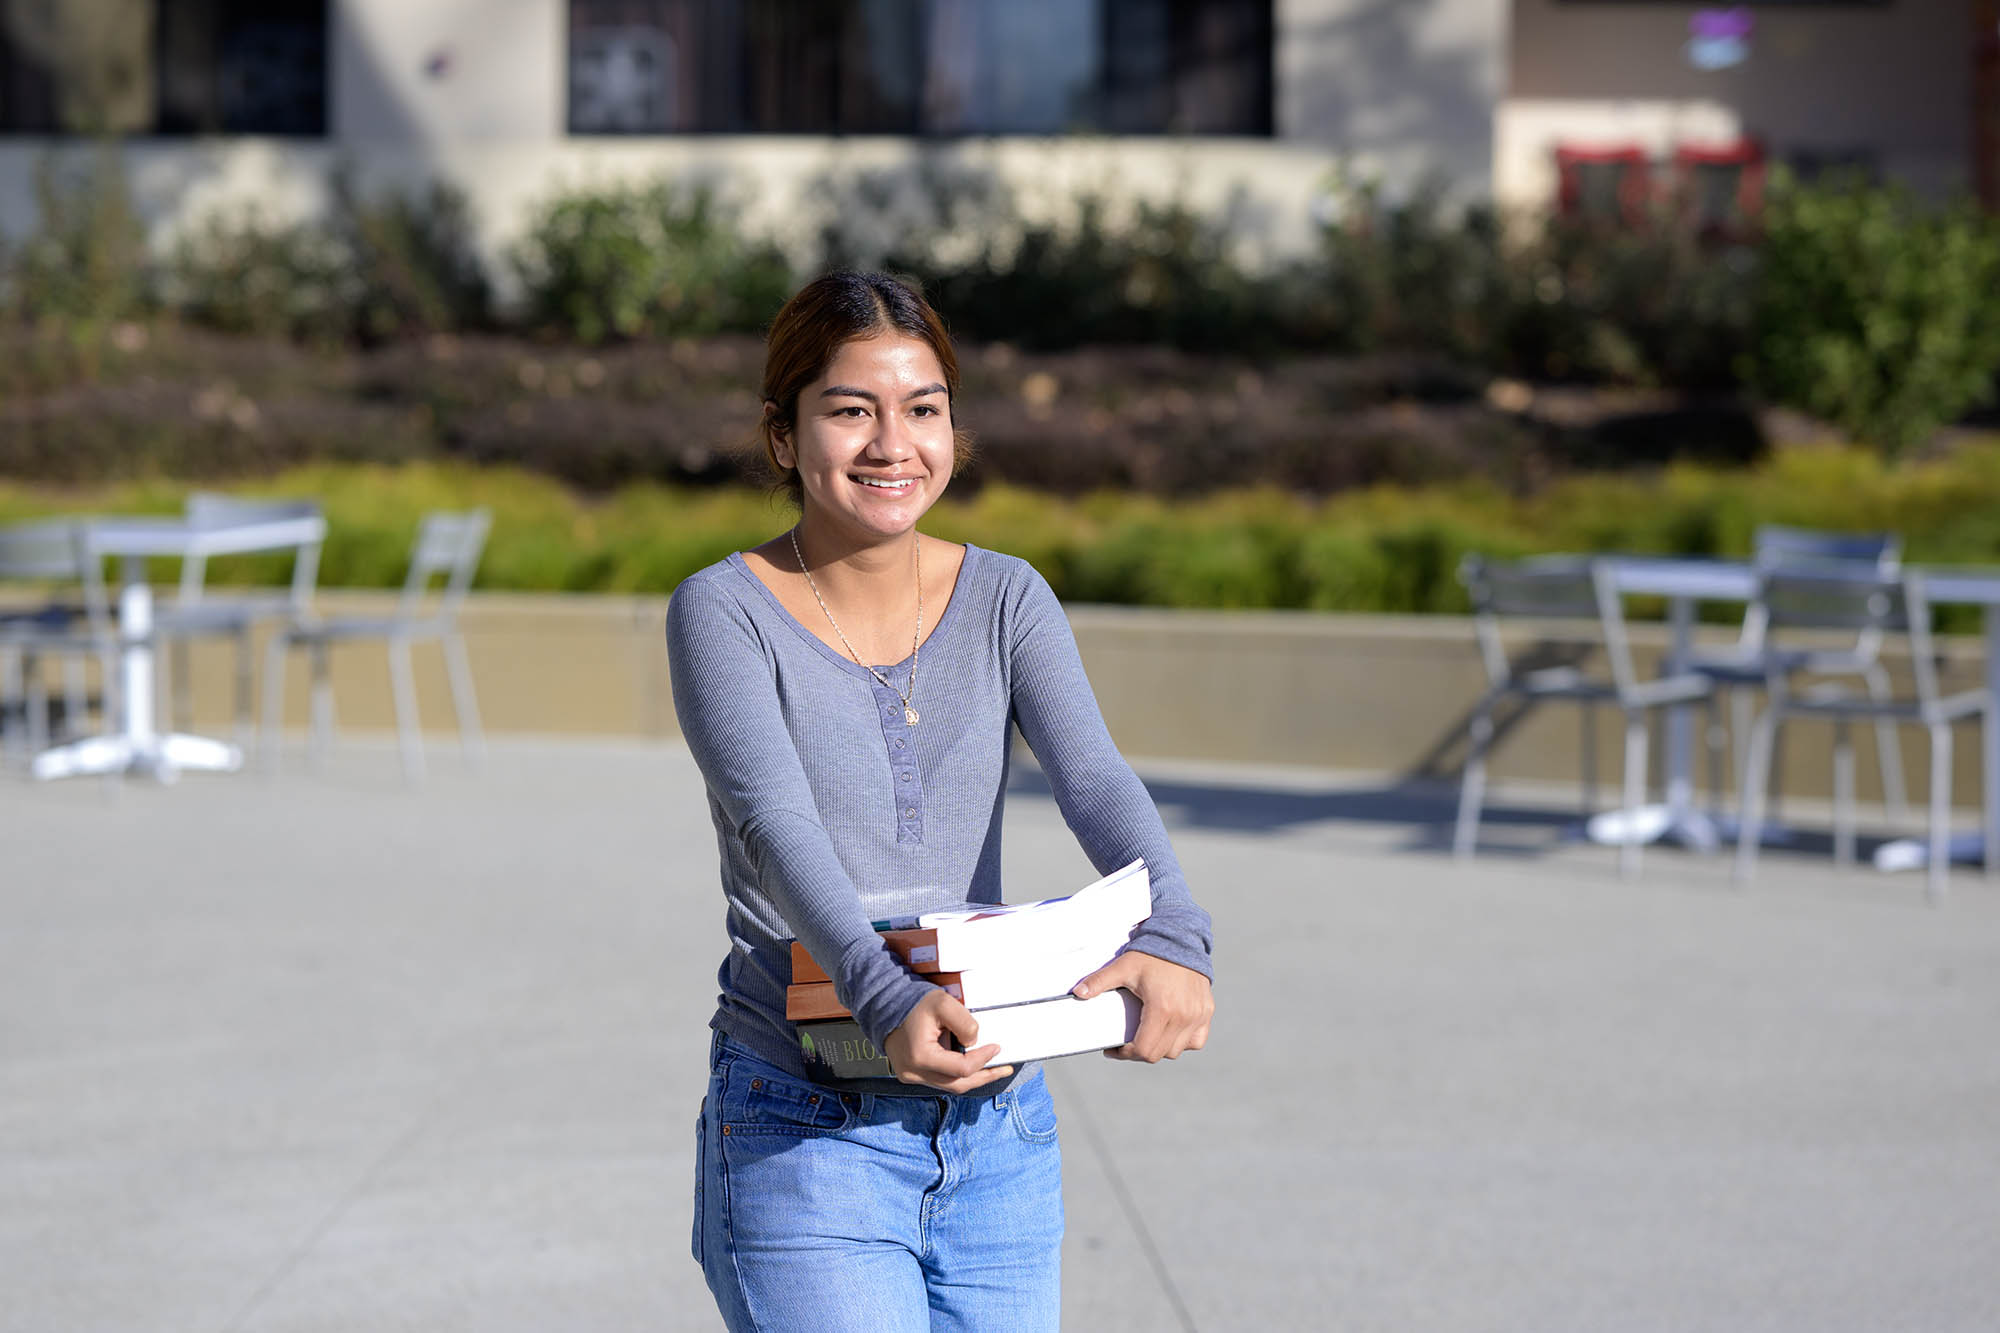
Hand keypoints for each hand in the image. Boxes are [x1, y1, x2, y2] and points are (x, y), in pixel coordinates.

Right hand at [884, 989, 1014, 1093]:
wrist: (886, 1004)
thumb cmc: (914, 1002)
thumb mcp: (943, 1003)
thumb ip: (964, 1023)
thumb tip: (974, 1042)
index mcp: (921, 1057)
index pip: (961, 1069)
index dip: (983, 1059)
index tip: (997, 1047)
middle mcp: (914, 1073)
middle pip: (957, 1085)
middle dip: (984, 1077)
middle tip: (1004, 1069)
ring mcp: (910, 1076)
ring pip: (949, 1085)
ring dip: (972, 1077)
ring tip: (993, 1069)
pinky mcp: (911, 1074)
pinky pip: (940, 1079)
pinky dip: (958, 1074)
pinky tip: (972, 1065)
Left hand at [1073, 952, 1212, 1062]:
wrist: (1183, 937)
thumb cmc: (1152, 953)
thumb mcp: (1124, 966)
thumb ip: (1100, 980)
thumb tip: (1077, 992)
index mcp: (1162, 1009)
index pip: (1144, 1050)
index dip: (1126, 1054)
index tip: (1114, 1048)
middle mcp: (1183, 1016)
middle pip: (1159, 1054)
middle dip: (1139, 1053)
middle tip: (1126, 1045)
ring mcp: (1198, 1016)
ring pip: (1177, 1050)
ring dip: (1160, 1048)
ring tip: (1145, 1037)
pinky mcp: (1206, 1012)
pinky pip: (1196, 1040)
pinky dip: (1183, 1042)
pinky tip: (1170, 1033)